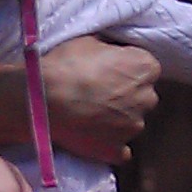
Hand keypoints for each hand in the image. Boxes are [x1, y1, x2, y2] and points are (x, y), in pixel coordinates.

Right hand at [42, 38, 159, 163]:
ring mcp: (134, 126)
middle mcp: (147, 97)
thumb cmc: (66, 65)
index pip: (145, 68)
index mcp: (145, 67)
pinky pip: (120, 150)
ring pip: (131, 123)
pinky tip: (92, 137)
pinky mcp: (118, 149)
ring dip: (116, 121)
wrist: (44, 100)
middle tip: (98, 94)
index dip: (125, 69)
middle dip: (125, 96)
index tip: (109, 71)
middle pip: (141, 96)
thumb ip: (108, 49)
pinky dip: (109, 145)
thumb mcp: (88, 41)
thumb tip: (108, 52)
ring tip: (89, 116)